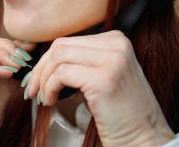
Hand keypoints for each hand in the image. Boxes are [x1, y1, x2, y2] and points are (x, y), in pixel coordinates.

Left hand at [27, 31, 174, 146]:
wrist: (145, 140)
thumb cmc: (121, 114)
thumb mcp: (104, 75)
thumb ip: (84, 61)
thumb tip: (47, 60)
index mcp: (117, 40)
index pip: (69, 41)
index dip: (48, 60)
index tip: (38, 78)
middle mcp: (117, 44)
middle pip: (60, 46)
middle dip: (41, 68)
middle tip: (33, 89)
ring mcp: (112, 60)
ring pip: (57, 57)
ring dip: (43, 79)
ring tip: (44, 96)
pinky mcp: (103, 79)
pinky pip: (61, 74)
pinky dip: (49, 88)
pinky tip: (52, 101)